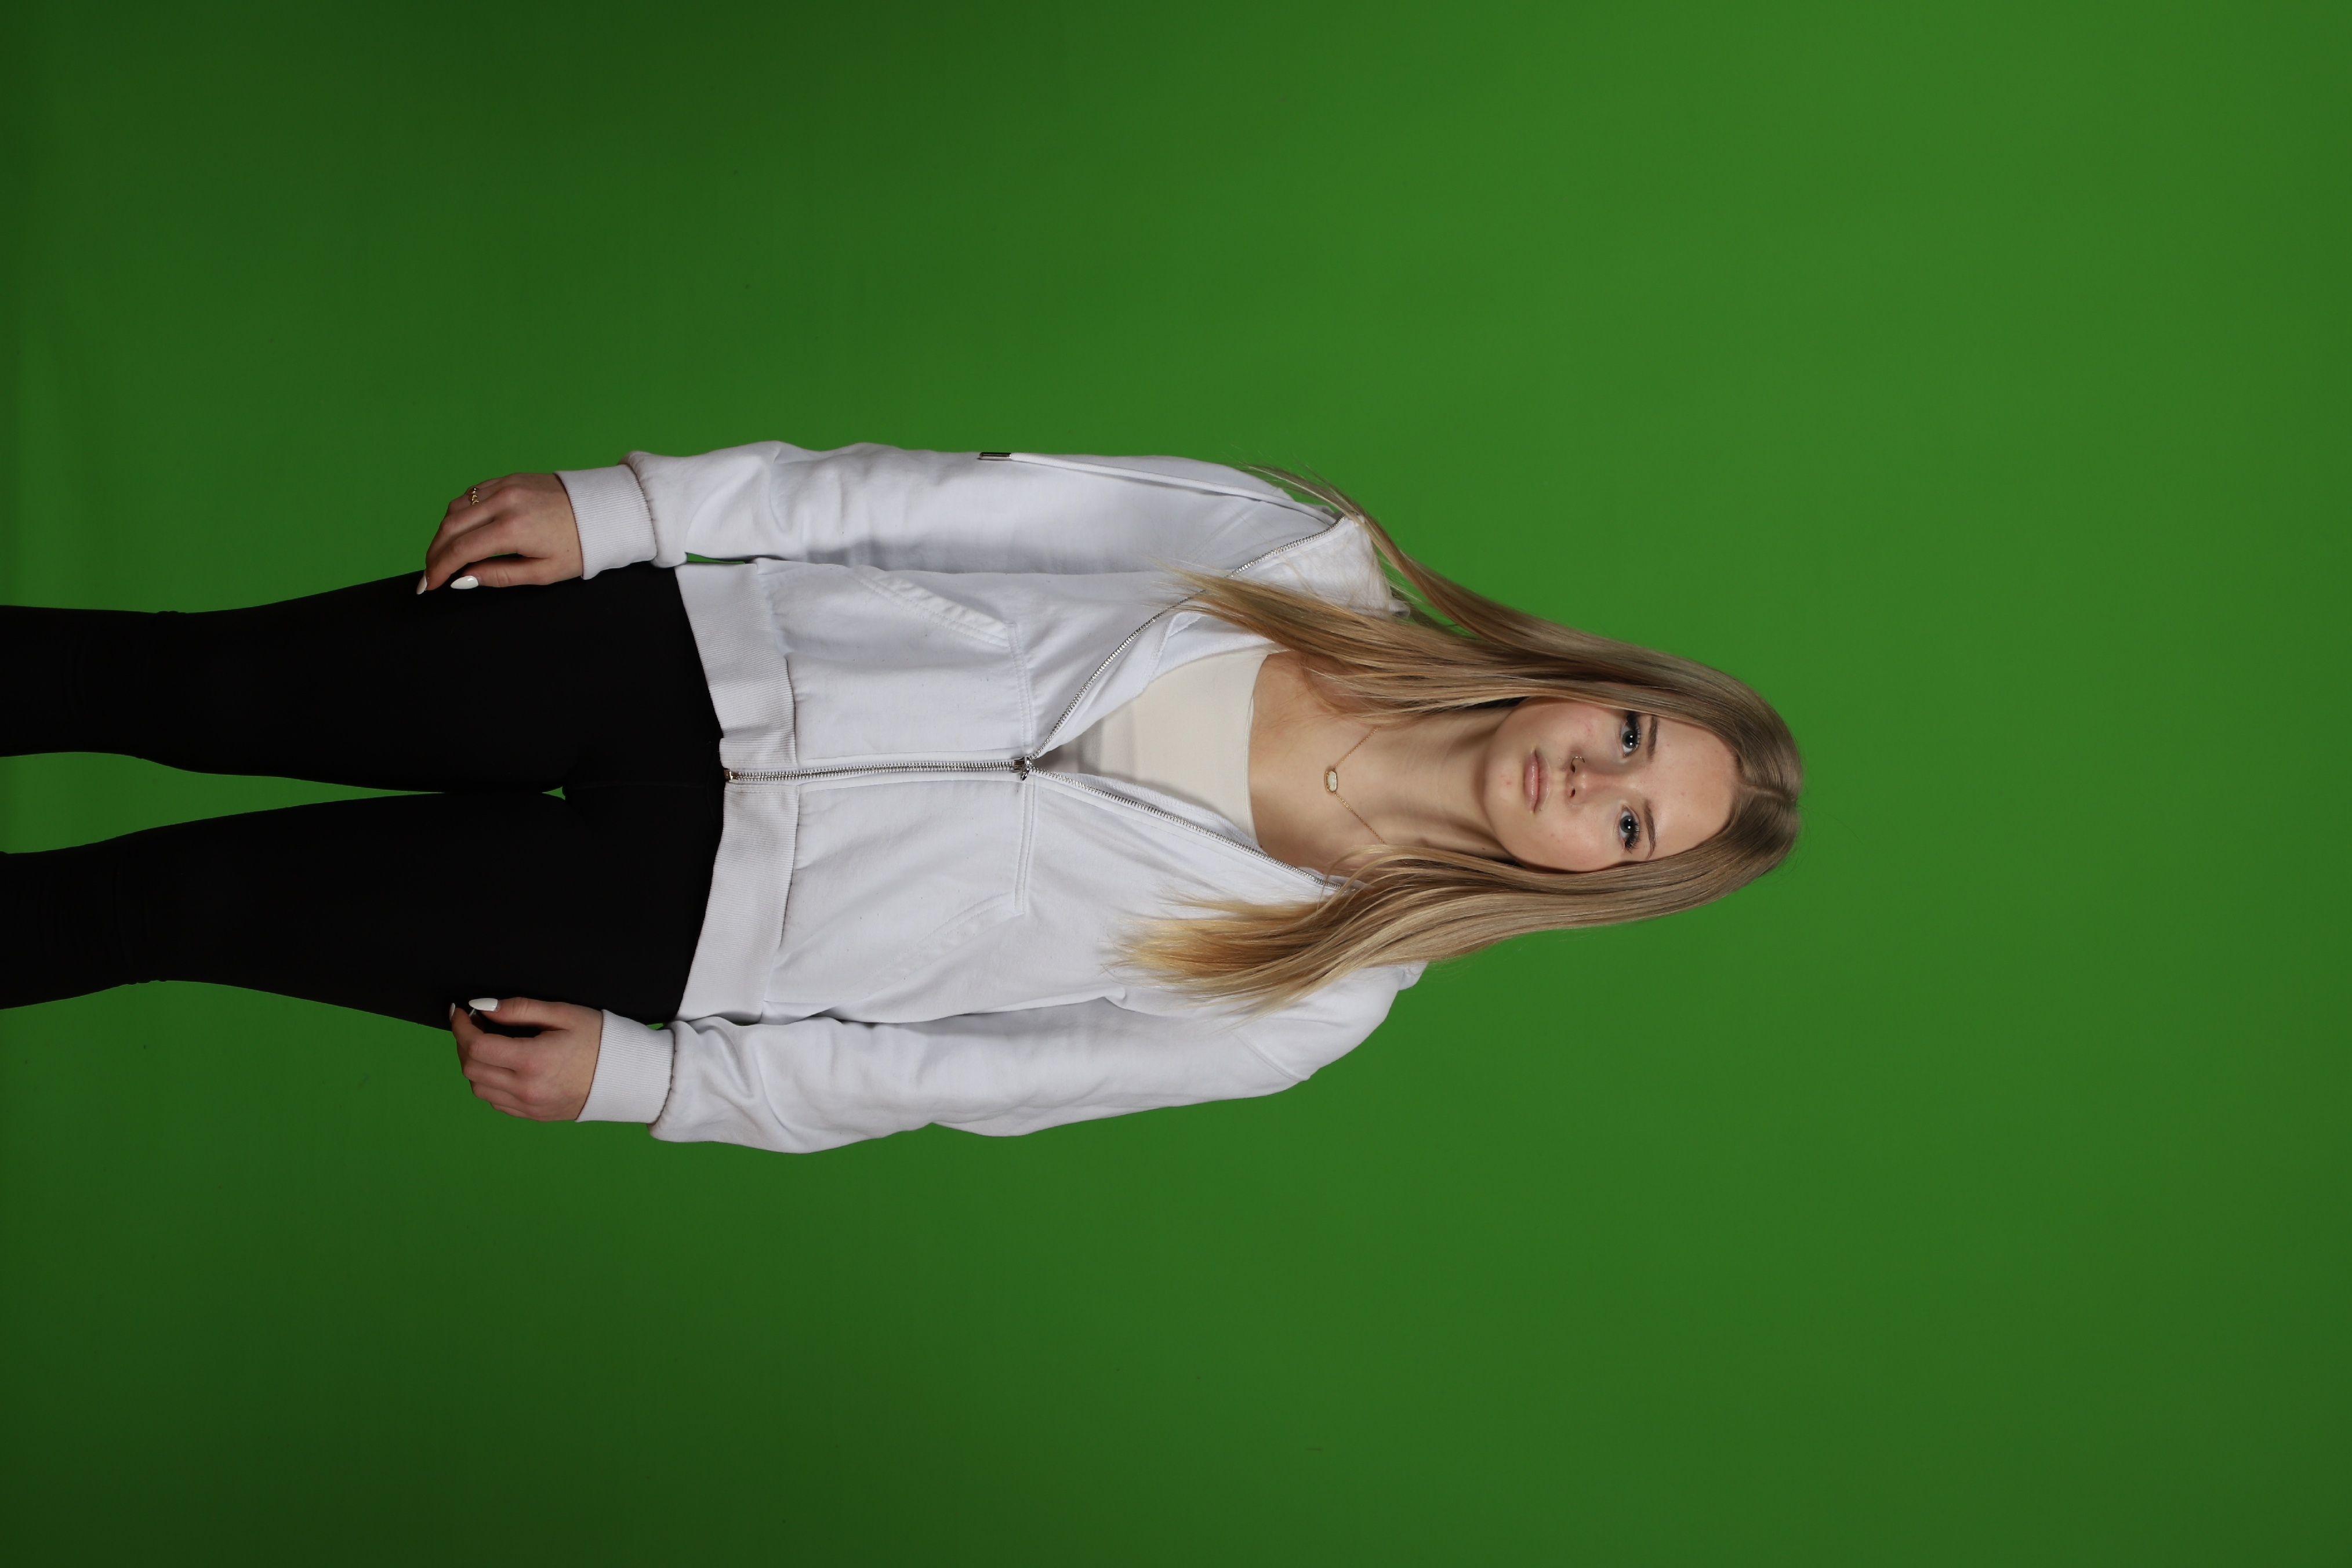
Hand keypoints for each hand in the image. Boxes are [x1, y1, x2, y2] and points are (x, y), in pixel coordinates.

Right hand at [419, 473, 584, 592]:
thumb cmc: (579, 546)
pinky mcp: (509, 478)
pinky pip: (471, 494)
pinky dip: (460, 513)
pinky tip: (461, 530)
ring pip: (456, 507)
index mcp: (513, 528)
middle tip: (430, 573)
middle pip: (450, 526)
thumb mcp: (543, 572)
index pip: (460, 549)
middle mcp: (504, 501)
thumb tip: (463, 579)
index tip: (429, 585)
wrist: (604, 511)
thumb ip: (499, 575)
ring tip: (444, 555)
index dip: (439, 569)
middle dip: (434, 552)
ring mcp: (505, 486)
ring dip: (444, 532)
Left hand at [450, 997, 603, 1120]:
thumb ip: (521, 1009)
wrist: (628, 1077)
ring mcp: (528, 1106)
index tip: (461, 1011)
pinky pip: (496, 1102)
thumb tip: (484, 1007)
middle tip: (474, 1024)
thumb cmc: (600, 1040)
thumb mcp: (564, 1014)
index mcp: (532, 1061)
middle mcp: (525, 1089)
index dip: (460, 1026)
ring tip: (488, 1044)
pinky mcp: (533, 1115)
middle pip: (471, 1068)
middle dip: (464, 1043)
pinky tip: (503, 1066)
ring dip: (474, 1064)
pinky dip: (489, 1082)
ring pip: (478, 1088)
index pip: (475, 1046)